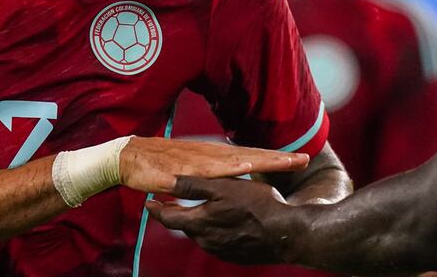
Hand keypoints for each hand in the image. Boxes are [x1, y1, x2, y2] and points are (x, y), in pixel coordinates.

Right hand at [119, 137, 307, 193]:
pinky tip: (244, 167)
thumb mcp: (191, 171)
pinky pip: (211, 169)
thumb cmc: (159, 165)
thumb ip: (210, 174)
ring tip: (285, 162)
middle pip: (251, 156)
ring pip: (237, 160)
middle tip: (304, 159)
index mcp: (214, 157)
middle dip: (278, 159)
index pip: (250, 157)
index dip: (274, 159)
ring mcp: (199, 160)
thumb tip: (229, 176)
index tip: (299, 160)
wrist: (128, 157)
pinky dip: (228, 167)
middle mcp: (211, 155)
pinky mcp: (186, 168)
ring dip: (261, 160)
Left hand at [145, 176, 298, 264]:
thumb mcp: (224, 187)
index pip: (169, 218)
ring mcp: (221, 250)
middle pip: (184, 226)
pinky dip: (214, 230)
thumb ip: (194, 185)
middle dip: (178, 214)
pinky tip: (225, 221)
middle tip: (172, 203)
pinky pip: (217, 242)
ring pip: (201, 234)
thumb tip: (167, 182)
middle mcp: (206, 241)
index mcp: (200, 223)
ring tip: (201, 209)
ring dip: (197, 222)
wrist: (287, 234)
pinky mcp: (234, 255)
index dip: (157, 209)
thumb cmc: (257, 206)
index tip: (149, 203)